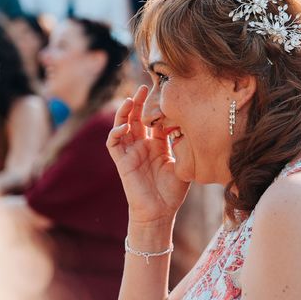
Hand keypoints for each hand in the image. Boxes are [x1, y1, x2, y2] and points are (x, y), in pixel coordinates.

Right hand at [107, 85, 189, 223]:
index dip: (156, 107)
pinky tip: (123, 126)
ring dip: (124, 112)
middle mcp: (142, 145)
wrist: (161, 212)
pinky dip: (115, 133)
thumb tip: (187, 124)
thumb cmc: (173, 191)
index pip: (154, 120)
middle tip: (144, 87)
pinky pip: (114, 144)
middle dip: (139, 102)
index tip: (164, 92)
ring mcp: (131, 152)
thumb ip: (181, 144)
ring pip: (122, 126)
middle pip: (137, 117)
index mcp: (157, 144)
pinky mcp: (122, 162)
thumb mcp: (181, 163)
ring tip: (130, 99)